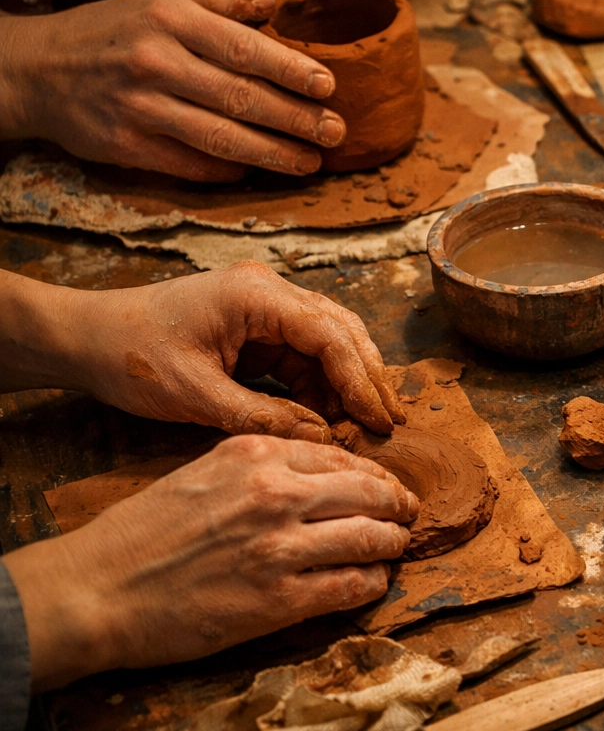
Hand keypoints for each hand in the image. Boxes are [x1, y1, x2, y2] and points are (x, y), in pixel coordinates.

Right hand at [0, 0, 344, 179]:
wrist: (35, 68)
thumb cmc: (112, 30)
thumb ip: (217, 0)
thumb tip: (274, 3)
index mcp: (169, 19)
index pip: (244, 47)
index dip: (291, 70)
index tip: (330, 86)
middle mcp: (155, 61)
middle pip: (241, 97)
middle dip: (296, 118)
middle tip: (336, 131)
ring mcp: (139, 107)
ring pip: (221, 137)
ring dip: (273, 154)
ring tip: (311, 161)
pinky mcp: (127, 145)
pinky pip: (191, 164)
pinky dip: (228, 171)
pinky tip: (258, 170)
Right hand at [3, 436, 417, 689]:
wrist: (95, 590)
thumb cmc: (141, 533)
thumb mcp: (202, 472)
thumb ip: (259, 469)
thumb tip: (316, 477)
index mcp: (255, 456)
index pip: (341, 457)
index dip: (373, 475)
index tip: (385, 487)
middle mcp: (275, 494)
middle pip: (369, 492)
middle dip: (397, 505)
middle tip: (408, 516)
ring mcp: (280, 547)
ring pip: (371, 538)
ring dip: (392, 544)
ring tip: (396, 548)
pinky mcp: (279, 599)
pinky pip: (351, 586)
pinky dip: (372, 583)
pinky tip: (372, 582)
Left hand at [37, 261, 404, 440]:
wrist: (84, 339)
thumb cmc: (130, 359)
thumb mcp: (196, 396)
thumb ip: (263, 416)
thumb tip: (321, 437)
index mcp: (256, 296)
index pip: (331, 335)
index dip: (360, 381)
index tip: (379, 421)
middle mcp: (270, 293)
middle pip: (342, 331)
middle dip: (368, 378)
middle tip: (390, 422)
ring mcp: (265, 308)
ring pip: (330, 342)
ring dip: (348, 383)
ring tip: (367, 425)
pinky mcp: (257, 328)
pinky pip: (304, 355)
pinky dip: (321, 386)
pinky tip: (331, 416)